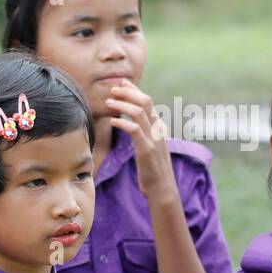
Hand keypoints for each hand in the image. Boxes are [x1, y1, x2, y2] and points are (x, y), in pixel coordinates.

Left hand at [105, 81, 175, 201]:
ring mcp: (154, 139)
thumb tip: (134, 125)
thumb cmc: (152, 170)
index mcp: (159, 127)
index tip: (122, 83)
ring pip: (140, 113)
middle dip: (128, 92)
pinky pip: (135, 131)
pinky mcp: (147, 150)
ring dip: (123, 104)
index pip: (148, 102)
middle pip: (145, 102)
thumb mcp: (150, 147)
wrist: (162, 189)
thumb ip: (144, 134)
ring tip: (109, 101)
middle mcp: (158, 129)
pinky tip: (112, 120)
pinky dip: (123, 122)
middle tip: (113, 88)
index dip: (135, 90)